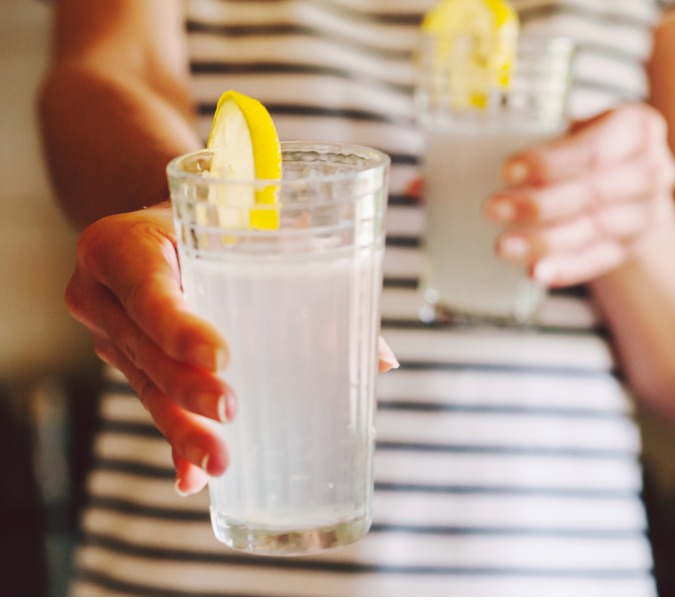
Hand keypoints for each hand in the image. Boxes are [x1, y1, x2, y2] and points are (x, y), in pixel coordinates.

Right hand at [66, 203, 397, 495]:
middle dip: (188, 389)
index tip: (222, 358)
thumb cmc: (214, 219)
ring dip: (183, 429)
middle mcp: (105, 295)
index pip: (148, 290)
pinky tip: (194, 478)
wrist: (163, 227)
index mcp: (123, 246)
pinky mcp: (127, 365)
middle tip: (231, 411)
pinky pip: (152, 403)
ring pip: (147, 388)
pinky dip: (176, 440)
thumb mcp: (245, 223)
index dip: (179, 327)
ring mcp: (111, 336)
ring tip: (220, 463)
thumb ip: (306, 269)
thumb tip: (381, 359)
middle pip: (144, 350)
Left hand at [485, 103, 674, 286]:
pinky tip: (536, 272)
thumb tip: (478, 151)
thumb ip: (543, 137)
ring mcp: (648, 212)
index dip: (548, 163)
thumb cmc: (585, 147)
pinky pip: (597, 260)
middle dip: (538, 204)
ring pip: (594, 229)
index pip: (592, 149)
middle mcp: (653, 169)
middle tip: (493, 209)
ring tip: (504, 246)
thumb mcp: (573, 128)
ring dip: (545, 241)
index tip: (506, 172)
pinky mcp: (633, 246)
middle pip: (593, 192)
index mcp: (638, 127)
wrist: (622, 182)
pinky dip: (565, 268)